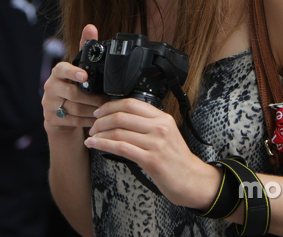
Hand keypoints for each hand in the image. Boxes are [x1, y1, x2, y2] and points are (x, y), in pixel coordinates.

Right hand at [42, 24, 107, 133]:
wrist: (57, 113)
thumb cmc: (71, 86)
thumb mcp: (77, 67)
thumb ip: (84, 47)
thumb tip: (90, 27)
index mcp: (57, 73)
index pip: (61, 69)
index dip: (73, 72)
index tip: (85, 76)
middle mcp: (50, 87)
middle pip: (72, 93)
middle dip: (92, 98)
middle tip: (106, 100)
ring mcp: (49, 104)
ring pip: (74, 109)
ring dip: (92, 111)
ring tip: (105, 110)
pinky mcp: (51, 119)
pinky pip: (73, 121)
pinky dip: (87, 121)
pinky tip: (97, 120)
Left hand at [85, 97, 220, 209]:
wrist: (190, 179)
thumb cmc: (176, 158)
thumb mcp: (166, 133)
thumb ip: (148, 123)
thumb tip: (120, 117)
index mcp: (162, 118)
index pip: (131, 103)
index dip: (110, 106)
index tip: (100, 111)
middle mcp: (159, 127)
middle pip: (122, 116)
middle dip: (101, 120)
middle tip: (93, 126)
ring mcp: (156, 143)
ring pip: (119, 132)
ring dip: (100, 134)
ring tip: (92, 137)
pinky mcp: (151, 159)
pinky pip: (120, 148)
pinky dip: (103, 145)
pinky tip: (94, 145)